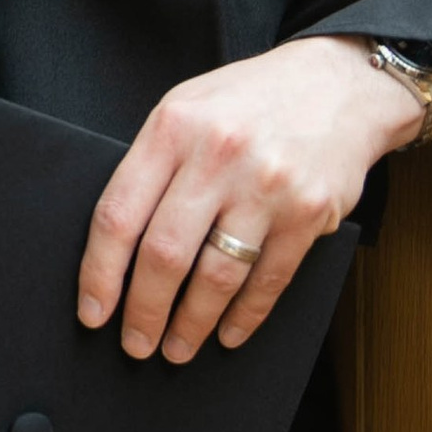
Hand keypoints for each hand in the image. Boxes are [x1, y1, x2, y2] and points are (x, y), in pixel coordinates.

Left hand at [77, 38, 420, 365]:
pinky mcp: (308, 212)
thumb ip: (154, 164)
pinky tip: (227, 333)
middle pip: (164, 254)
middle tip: (135, 344)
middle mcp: (218, 155)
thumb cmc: (251, 101)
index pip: (119, 214)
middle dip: (143, 312)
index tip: (93, 311)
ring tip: (176, 347)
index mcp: (173, 128)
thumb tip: (116, 246)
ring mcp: (266, 185)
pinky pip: (268, 280)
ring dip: (191, 324)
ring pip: (216, 276)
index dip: (99, 272)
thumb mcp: (188, 108)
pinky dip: (244, 316)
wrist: (339, 83)